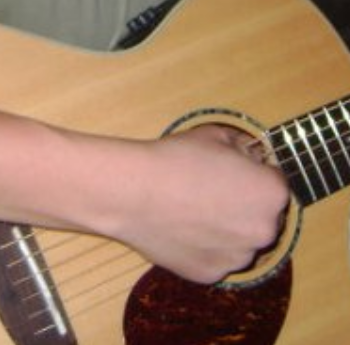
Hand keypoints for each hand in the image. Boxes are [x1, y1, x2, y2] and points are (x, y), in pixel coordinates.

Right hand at [116, 125, 289, 283]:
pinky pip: (214, 258)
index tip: (231, 170)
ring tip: (190, 206)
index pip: (274, 182)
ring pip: (238, 240)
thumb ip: (241, 145)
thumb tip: (247, 154)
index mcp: (271, 193)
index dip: (252, 173)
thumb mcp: (213, 134)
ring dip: (224, 227)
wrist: (133, 191)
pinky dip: (202, 245)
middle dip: (242, 203)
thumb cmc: (174, 159)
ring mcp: (238, 257)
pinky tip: (180, 225)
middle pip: (261, 216)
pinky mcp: (211, 273)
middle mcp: (265, 231)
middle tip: (209, 188)